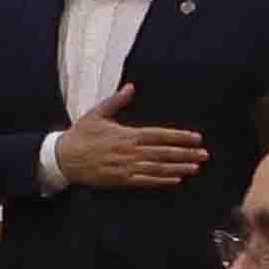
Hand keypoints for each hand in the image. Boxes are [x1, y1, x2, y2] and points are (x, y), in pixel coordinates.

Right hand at [52, 112, 206, 192]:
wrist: (64, 158)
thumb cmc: (81, 135)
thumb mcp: (97, 113)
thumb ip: (117, 101)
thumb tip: (131, 87)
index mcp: (127, 134)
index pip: (159, 135)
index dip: (179, 137)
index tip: (196, 137)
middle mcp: (130, 151)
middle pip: (163, 152)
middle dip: (186, 153)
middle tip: (204, 154)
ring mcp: (126, 167)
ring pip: (158, 167)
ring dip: (179, 167)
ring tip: (195, 166)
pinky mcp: (121, 180)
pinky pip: (146, 181)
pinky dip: (162, 180)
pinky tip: (176, 179)